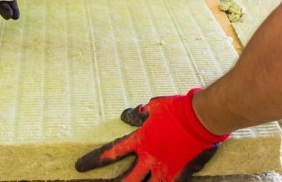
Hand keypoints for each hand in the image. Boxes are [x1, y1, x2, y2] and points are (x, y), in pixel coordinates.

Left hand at [75, 88, 228, 180]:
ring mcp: (164, 168)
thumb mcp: (154, 107)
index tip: (79, 167)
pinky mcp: (179, 173)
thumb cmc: (178, 109)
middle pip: (126, 179)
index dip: (93, 160)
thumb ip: (139, 114)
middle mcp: (149, 157)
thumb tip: (127, 116)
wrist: (202, 118)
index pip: (111, 152)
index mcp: (140, 140)